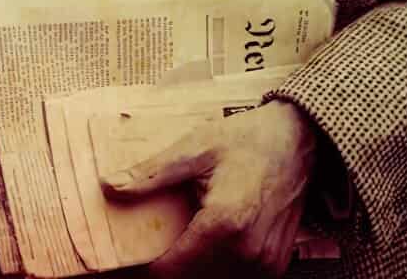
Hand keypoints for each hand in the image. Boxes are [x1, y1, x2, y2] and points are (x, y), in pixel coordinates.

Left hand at [100, 99, 316, 277]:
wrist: (296, 140)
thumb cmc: (244, 140)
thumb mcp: (193, 149)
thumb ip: (151, 174)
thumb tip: (110, 186)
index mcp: (224, 224)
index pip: (174, 270)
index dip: (149, 267)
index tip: (130, 257)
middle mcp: (248, 252)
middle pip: (194, 278)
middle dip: (170, 265)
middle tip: (155, 243)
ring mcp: (266, 263)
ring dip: (195, 267)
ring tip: (179, 240)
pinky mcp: (276, 264)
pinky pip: (239, 277)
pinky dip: (218, 266)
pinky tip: (206, 242)